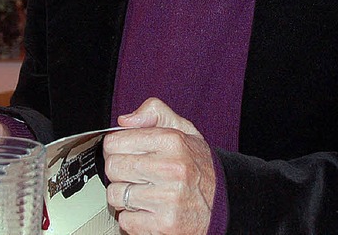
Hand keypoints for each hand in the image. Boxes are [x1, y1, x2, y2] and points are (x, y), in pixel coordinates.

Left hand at [103, 98, 214, 234]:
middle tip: (134, 173)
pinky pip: (126, 220)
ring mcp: (168, 199)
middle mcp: (171, 168)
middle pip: (113, 167)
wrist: (224, 203)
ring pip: (116, 195)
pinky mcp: (164, 225)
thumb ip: (154, 113)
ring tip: (143, 192)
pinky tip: (149, 210)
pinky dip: (133, 218)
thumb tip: (125, 121)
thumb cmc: (199, 166)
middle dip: (119, 171)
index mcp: (172, 141)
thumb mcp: (184, 129)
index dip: (116, 147)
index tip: (124, 152)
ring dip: (125, 196)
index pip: (115, 141)